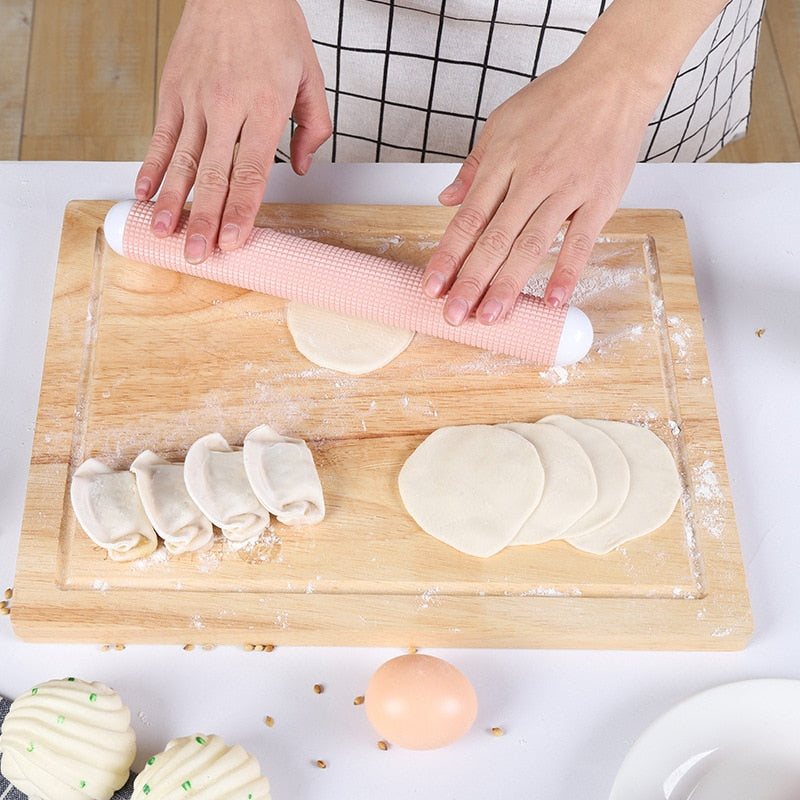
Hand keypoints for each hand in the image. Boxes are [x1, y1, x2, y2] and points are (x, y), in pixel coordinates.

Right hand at [134, 0, 330, 262]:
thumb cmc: (274, 27)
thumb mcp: (310, 76)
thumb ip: (312, 127)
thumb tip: (303, 168)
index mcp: (265, 108)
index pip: (252, 172)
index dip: (242, 211)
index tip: (233, 241)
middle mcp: (227, 106)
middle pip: (214, 175)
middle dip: (204, 220)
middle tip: (196, 254)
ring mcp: (195, 98)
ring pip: (182, 160)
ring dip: (171, 200)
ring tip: (162, 232)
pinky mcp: (173, 89)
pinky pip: (161, 134)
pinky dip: (151, 165)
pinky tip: (143, 191)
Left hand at [422, 49, 652, 325]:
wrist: (612, 78)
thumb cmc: (555, 101)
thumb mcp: (501, 123)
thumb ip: (473, 166)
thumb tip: (445, 199)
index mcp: (502, 163)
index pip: (468, 219)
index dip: (448, 256)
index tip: (432, 286)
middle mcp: (531, 179)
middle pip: (494, 239)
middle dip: (471, 281)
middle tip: (454, 315)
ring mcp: (566, 190)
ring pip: (532, 244)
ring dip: (509, 284)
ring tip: (491, 317)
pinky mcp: (600, 199)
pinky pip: (581, 241)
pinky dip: (565, 272)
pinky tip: (549, 300)